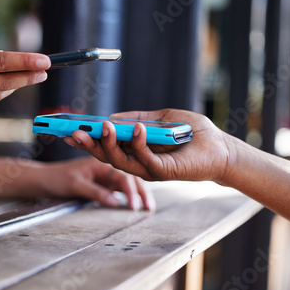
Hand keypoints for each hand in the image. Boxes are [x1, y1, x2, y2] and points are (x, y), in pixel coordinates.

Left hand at [38, 157, 154, 210]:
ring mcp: (105, 174)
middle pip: (129, 176)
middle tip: (149, 208)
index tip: (134, 206)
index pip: (122, 175)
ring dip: (138, 193)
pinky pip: (120, 188)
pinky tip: (136, 204)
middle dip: (141, 192)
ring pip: (127, 182)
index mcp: (100, 162)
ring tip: (148, 208)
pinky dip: (129, 195)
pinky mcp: (102, 182)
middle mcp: (105, 165)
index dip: (131, 191)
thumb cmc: (56, 179)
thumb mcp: (75, 185)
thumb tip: (115, 202)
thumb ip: (95, 192)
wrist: (43, 180)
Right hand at [64, 109, 231, 183]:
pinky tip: (137, 128)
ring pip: (120, 161)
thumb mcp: (161, 118)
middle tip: (73, 132)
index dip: (87, 139)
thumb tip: (112, 117)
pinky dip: (139, 142)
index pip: (106, 145)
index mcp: (135, 149)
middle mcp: (138, 161)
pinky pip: (145, 159)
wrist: (220, 147)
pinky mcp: (163, 172)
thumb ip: (137, 117)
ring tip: (102, 126)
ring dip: (109, 143)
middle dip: (89, 144)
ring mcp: (149, 169)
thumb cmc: (193, 133)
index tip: (69, 129)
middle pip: (106, 156)